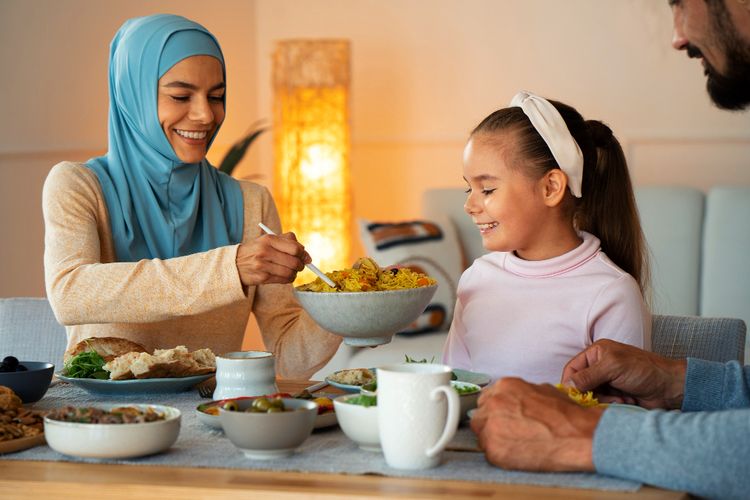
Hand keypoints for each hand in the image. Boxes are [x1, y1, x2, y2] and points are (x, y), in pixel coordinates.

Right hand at [235, 232, 310, 286]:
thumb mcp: (268, 240)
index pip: (295, 248)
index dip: (304, 254)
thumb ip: (288, 241)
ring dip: (295, 273)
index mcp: (269, 239)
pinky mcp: (261, 278)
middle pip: (294, 262)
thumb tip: (306, 253)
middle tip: (300, 265)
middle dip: (301, 265)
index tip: (306, 257)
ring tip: (292, 271)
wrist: (235, 263)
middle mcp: (265, 252)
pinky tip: (285, 276)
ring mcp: (262, 266)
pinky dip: (288, 279)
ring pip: (290, 272)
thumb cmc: (257, 250)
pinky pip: (283, 280)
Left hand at [470, 378, 601, 471]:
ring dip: (493, 440)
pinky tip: (518, 453)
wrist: (578, 436)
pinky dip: (500, 455)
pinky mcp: (494, 450)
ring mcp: (492, 427)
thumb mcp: (541, 389)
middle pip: (480, 416)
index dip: (495, 411)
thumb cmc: (566, 415)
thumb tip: (512, 400)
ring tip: (515, 444)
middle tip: (509, 433)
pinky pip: (488, 453)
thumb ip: (519, 393)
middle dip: (491, 424)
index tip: (502, 418)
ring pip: (481, 434)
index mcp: (504, 386)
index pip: (486, 399)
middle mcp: (493, 403)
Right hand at [561, 339, 685, 409]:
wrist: (670, 387)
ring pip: (592, 396)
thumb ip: (588, 375)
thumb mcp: (613, 367)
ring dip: (604, 400)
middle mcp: (599, 366)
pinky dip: (612, 405)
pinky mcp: (615, 395)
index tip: (573, 396)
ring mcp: (607, 382)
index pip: (572, 369)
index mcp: (596, 353)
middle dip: (591, 393)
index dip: (570, 383)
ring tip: (621, 398)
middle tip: (604, 398)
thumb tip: (568, 385)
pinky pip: (603, 404)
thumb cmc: (644, 370)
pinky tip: (626, 401)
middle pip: (580, 385)